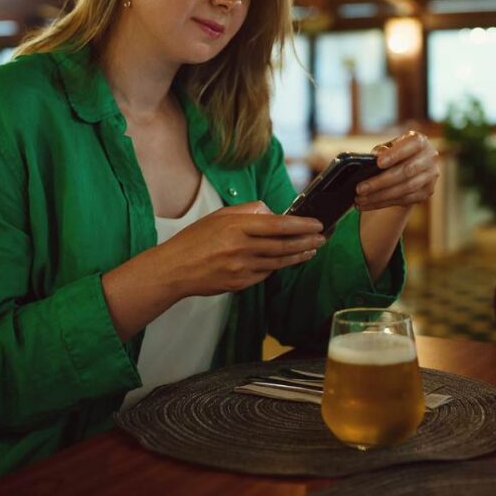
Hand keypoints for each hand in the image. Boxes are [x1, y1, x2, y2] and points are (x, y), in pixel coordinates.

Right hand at [158, 201, 324, 295]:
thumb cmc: (195, 239)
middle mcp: (241, 247)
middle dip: (307, 242)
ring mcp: (241, 268)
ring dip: (299, 256)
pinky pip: (265, 274)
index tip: (317, 224)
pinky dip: (278, 267)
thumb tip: (273, 212)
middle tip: (322, 239)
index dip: (302, 225)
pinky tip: (287, 261)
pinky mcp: (240, 283)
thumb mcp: (219, 216)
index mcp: (236, 226)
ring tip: (311, 250)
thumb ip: (248, 211)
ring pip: (279, 262)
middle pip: (284, 245)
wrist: (174, 269)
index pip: (278, 225)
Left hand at [354, 131, 439, 210]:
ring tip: (361, 199)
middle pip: (406, 171)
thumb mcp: (388, 147)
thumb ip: (382, 150)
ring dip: (380, 196)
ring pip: (405, 189)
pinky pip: (405, 200)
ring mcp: (431, 176)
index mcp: (420, 141)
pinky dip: (384, 203)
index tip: (379, 163)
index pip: (412, 144)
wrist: (410, 167)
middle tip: (360, 188)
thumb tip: (377, 156)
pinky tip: (368, 204)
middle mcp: (430, 157)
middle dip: (381, 182)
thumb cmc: (395, 154)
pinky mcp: (427, 192)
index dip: (396, 154)